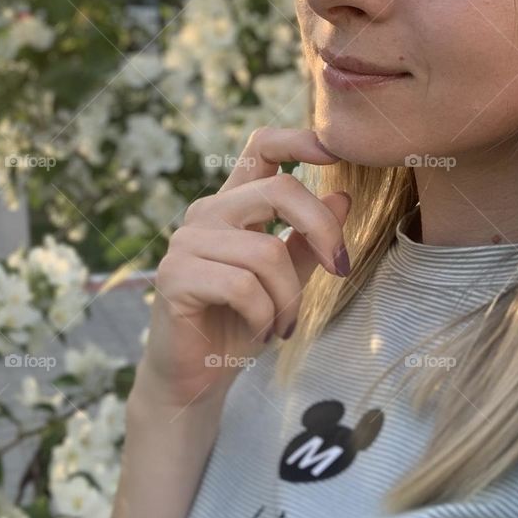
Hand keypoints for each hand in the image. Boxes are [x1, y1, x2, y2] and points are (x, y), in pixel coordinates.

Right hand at [132, 127, 351, 414]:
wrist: (196, 379)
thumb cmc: (239, 325)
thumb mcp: (287, 282)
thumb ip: (309, 241)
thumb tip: (343, 196)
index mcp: (233, 205)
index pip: (261, 148)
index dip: (297, 139)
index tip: (334, 151)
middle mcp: (207, 213)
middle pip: (279, 191)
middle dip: (322, 231)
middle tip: (340, 270)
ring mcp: (186, 242)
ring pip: (266, 252)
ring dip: (289, 298)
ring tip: (282, 324)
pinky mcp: (174, 276)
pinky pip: (242, 286)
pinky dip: (264, 316)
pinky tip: (260, 332)